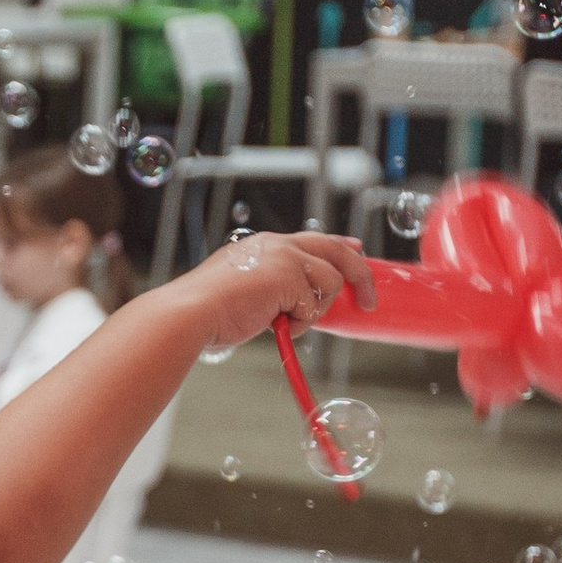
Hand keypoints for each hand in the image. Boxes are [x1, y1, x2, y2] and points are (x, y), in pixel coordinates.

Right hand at [166, 230, 373, 359]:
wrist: (191, 313)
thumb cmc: (209, 311)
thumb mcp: (247, 290)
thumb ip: (274, 288)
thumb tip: (298, 306)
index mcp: (266, 245)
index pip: (315, 240)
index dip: (341, 246)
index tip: (357, 250)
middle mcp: (278, 245)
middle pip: (337, 250)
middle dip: (361, 275)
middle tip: (370, 300)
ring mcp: (285, 258)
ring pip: (330, 282)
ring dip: (314, 309)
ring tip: (285, 321)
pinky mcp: (289, 277)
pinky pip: (314, 306)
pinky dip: (298, 323)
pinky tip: (273, 323)